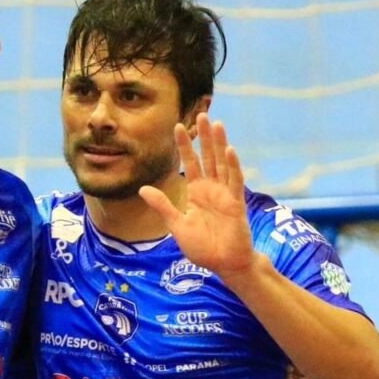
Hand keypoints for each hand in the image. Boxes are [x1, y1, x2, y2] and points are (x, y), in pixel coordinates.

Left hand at [139, 113, 255, 278]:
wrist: (224, 264)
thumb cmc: (203, 248)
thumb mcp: (177, 225)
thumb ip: (163, 206)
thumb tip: (143, 188)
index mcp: (197, 192)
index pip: (190, 163)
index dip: (185, 146)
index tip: (178, 126)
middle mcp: (212, 189)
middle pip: (208, 157)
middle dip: (204, 137)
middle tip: (202, 114)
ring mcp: (225, 194)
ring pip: (222, 163)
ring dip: (220, 144)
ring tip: (217, 123)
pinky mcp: (236, 203)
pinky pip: (234, 181)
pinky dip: (233, 166)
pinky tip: (229, 150)